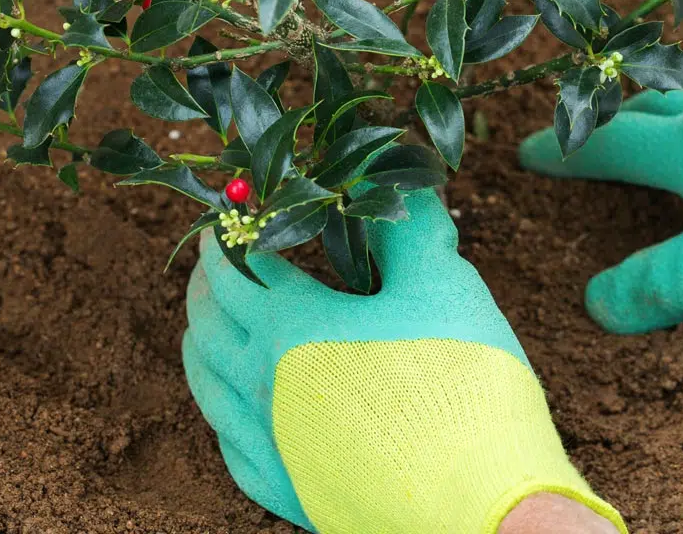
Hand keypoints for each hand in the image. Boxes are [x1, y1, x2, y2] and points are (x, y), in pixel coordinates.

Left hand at [182, 189, 624, 533]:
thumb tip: (396, 180)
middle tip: (216, 262)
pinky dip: (222, 412)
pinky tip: (234, 410)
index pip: (240, 266)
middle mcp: (264, 382)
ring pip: (209, 385)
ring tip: (204, 327)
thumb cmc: (462, 382)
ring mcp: (271, 443)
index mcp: (293, 324)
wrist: (482, 501)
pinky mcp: (287, 491)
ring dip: (200, 344)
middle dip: (207, 284)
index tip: (230, 214)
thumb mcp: (442, 284)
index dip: (230, 233)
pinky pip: (230, 446)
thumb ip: (409, 227)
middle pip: (210, 323)